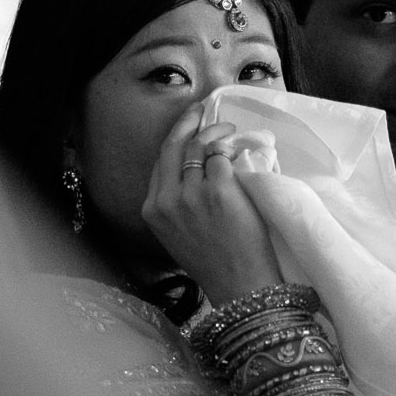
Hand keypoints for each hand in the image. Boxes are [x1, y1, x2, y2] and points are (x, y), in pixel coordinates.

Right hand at [140, 105, 282, 305]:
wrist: (239, 285)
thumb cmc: (214, 263)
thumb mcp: (176, 235)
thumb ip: (174, 204)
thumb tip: (191, 169)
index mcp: (152, 210)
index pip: (161, 162)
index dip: (175, 137)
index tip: (187, 124)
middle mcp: (167, 199)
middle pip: (175, 146)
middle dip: (189, 122)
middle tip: (204, 110)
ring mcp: (193, 194)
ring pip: (201, 147)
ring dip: (217, 132)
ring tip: (230, 131)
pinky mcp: (221, 190)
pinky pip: (224, 157)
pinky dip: (234, 148)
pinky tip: (243, 147)